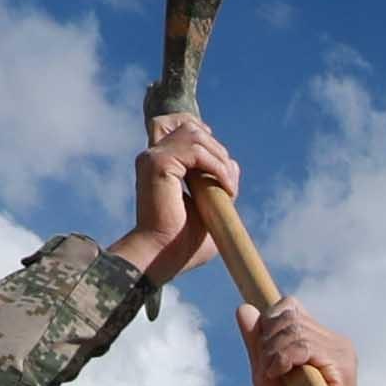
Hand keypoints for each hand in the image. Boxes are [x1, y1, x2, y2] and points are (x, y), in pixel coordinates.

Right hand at [102, 114, 239, 286]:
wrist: (162, 259)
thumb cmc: (181, 245)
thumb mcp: (207, 210)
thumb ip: (216, 186)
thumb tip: (232, 167)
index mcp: (160, 164)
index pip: (181, 126)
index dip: (208, 138)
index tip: (224, 168)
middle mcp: (153, 156)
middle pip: (194, 129)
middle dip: (220, 153)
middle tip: (229, 186)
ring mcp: (153, 158)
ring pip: (196, 135)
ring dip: (220, 158)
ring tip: (228, 187)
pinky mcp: (158, 163)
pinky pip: (196, 151)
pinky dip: (217, 166)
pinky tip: (225, 188)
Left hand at [238, 297, 378, 385]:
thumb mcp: (266, 375)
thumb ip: (257, 345)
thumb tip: (244, 309)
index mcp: (317, 339)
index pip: (289, 306)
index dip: (270, 320)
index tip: (265, 352)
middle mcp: (332, 339)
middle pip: (289, 314)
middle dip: (268, 339)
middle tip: (268, 369)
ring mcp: (339, 349)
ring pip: (294, 328)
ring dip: (274, 352)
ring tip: (275, 375)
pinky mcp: (342, 362)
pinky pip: (304, 345)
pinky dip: (284, 358)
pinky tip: (279, 373)